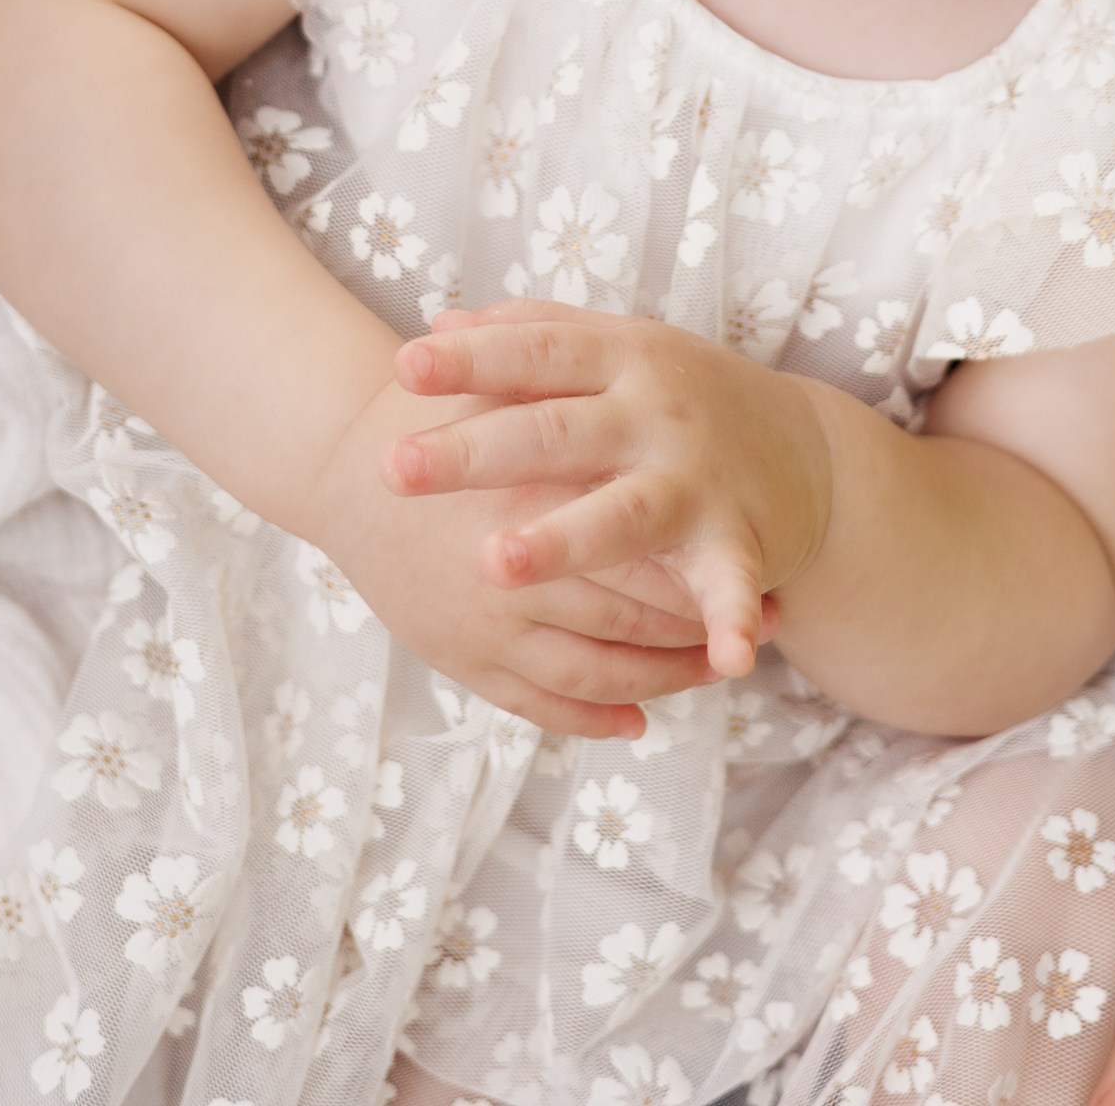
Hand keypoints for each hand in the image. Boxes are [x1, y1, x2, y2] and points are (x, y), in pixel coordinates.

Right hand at [311, 369, 723, 740]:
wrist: (348, 462)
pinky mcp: (463, 656)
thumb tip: (679, 439)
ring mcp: (491, 623)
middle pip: (634, 618)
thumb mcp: (523, 394)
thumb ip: (593, 417)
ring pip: (598, 671)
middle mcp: (520, 569)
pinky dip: (592, 718)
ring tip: (710, 672)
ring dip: (663, 679)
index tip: (766, 574)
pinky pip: (539, 703)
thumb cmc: (448, 413)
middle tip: (763, 628)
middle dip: (701, 631)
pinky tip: (634, 719)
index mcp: (544, 497)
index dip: (711, 575)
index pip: (649, 554)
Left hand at [388, 302, 835, 677]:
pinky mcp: (737, 539)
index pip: (536, 350)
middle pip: (557, 431)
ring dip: (563, 541)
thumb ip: (532, 332)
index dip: (472, 359)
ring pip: (623, 513)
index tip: (403, 366)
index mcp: (622, 357)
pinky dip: (730, 621)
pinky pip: (728, 585)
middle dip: (477, 452)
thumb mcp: (616, 346)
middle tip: (397, 469)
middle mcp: (656, 411)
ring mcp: (695, 477)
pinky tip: (724, 662)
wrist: (806, 447)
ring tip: (493, 565)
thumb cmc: (681, 394)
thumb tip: (436, 328)